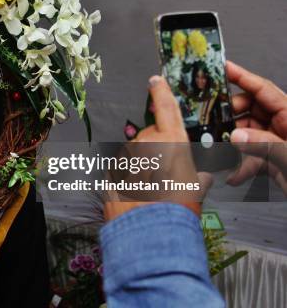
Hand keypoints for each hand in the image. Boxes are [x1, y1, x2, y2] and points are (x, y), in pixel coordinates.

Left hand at [105, 76, 206, 218]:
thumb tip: (202, 177)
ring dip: (139, 166)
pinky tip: (133, 194)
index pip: (166, 108)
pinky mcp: (110, 172)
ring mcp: (126, 157)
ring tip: (149, 191)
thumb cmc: (178, 209)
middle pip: (149, 137)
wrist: (151, 232)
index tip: (155, 80)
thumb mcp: (197, 190)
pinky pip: (118, 170)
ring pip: (132, 154)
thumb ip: (199, 177)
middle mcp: (147, 144)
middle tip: (164, 176)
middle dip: (155, 151)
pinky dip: (124, 179)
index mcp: (171, 142)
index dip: (161, 91)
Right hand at [224, 61, 286, 190]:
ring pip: (245, 135)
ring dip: (232, 145)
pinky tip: (234, 175)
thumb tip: (236, 135)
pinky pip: (250, 157)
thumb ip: (264, 144)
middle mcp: (282, 126)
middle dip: (230, 117)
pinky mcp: (273, 161)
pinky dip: (240, 167)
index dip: (242, 76)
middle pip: (248, 111)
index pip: (262, 89)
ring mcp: (276, 143)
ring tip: (220, 150)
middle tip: (214, 122)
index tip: (222, 68)